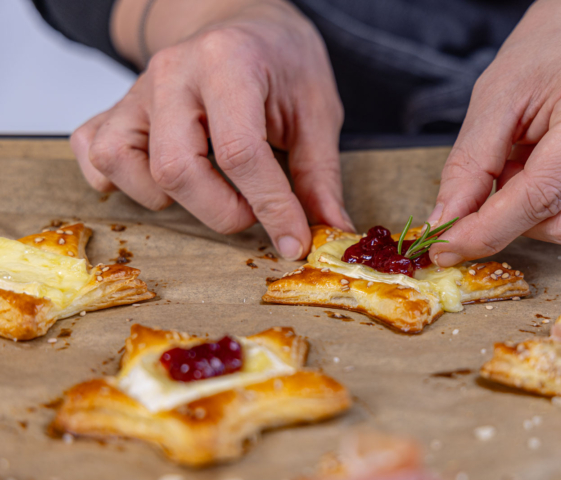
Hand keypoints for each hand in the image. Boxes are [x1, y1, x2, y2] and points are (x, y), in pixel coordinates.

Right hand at [71, 1, 351, 258]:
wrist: (243, 22)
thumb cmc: (282, 63)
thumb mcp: (317, 111)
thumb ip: (321, 175)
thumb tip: (331, 231)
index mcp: (228, 63)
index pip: (240, 153)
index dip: (271, 209)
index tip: (294, 241)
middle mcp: (172, 73)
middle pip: (175, 168)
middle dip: (221, 211)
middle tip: (253, 208)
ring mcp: (137, 89)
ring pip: (122, 163)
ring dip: (168, 198)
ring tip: (209, 188)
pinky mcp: (117, 107)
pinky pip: (93, 150)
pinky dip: (116, 179)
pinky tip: (157, 181)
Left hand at [429, 0, 560, 266]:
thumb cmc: (550, 49)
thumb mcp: (495, 96)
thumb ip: (469, 167)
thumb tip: (446, 225)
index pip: (542, 196)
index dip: (488, 230)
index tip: (446, 247)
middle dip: (516, 220)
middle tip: (500, 174)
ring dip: (539, 211)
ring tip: (532, 159)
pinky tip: (560, 162)